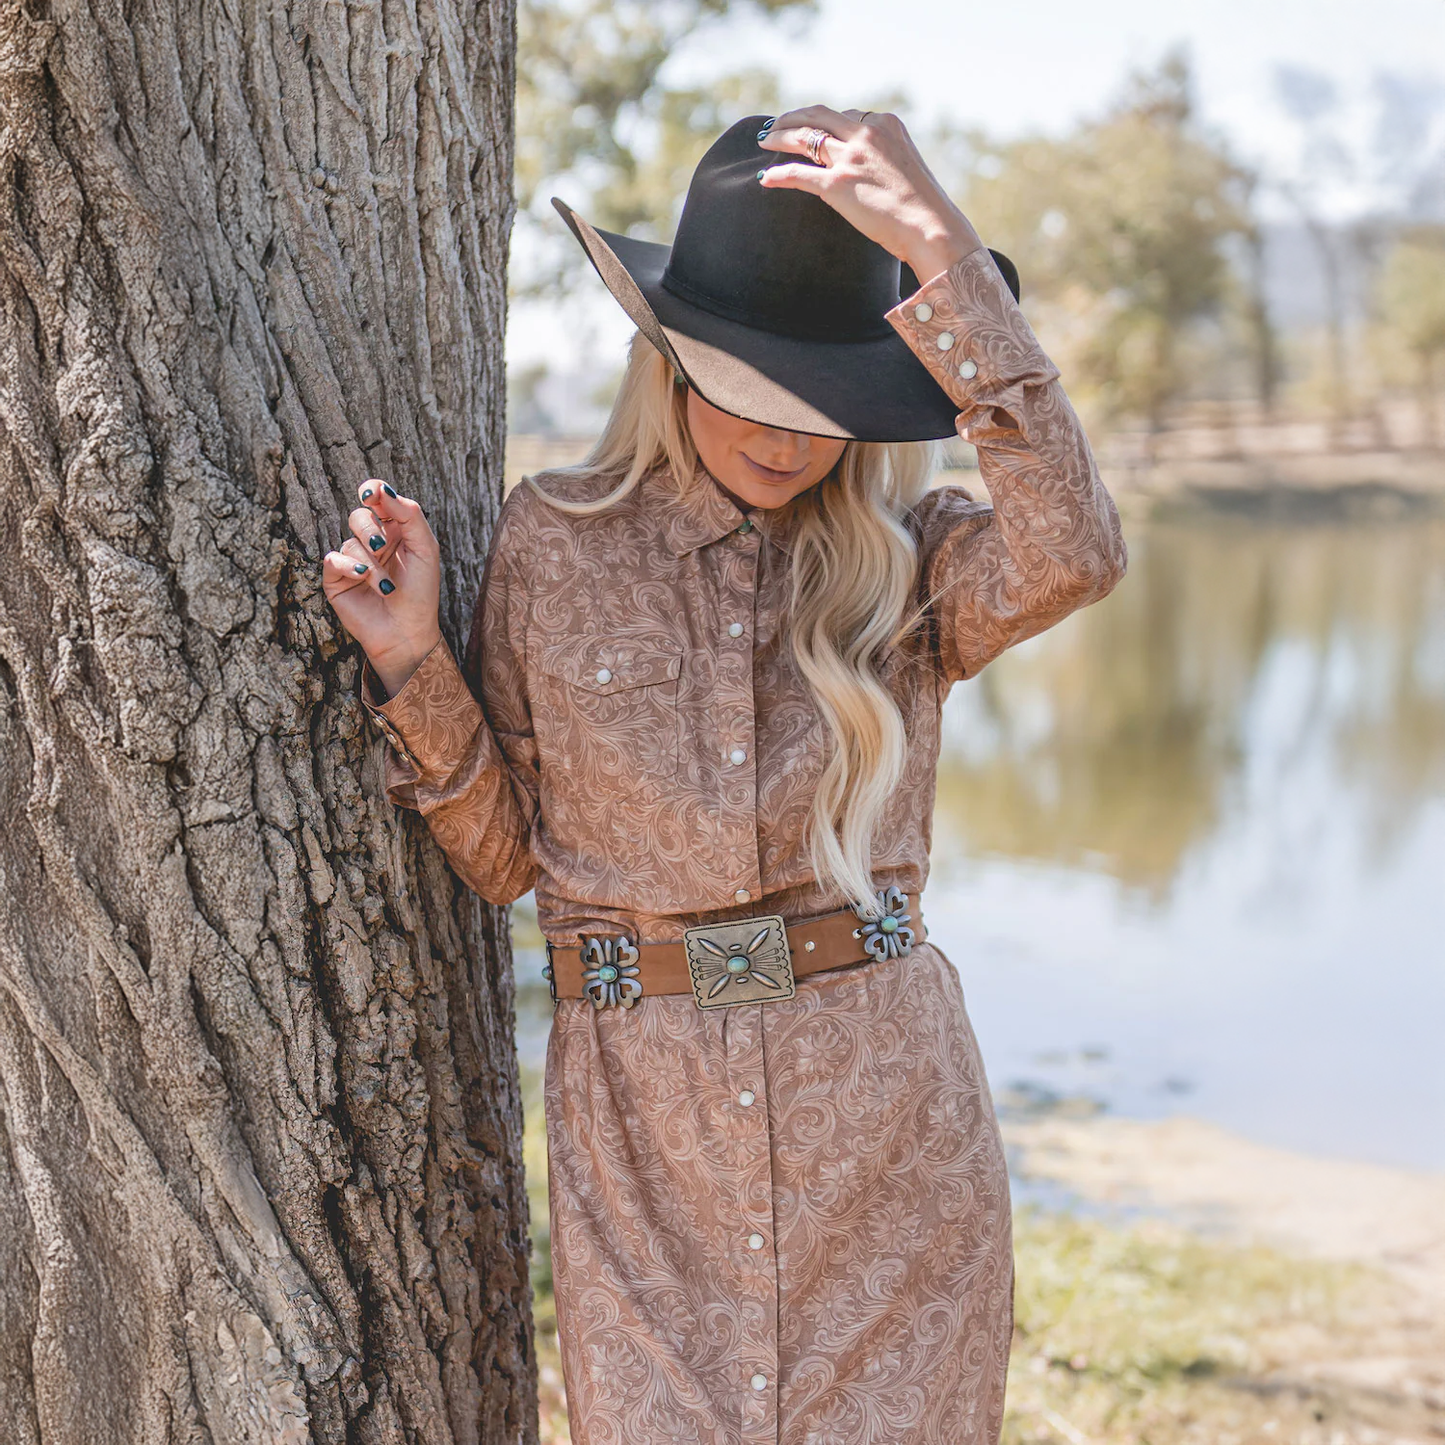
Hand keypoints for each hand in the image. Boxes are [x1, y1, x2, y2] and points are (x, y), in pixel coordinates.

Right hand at [321, 479, 442, 696]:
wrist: (408, 633)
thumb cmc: (421, 593)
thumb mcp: (425, 549)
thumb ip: (409, 515)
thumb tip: (382, 489)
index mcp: (394, 531)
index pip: (377, 500)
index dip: (372, 491)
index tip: (371, 494)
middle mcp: (371, 542)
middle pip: (359, 516)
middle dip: (371, 530)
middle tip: (382, 547)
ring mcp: (352, 560)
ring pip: (350, 541)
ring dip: (371, 564)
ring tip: (387, 587)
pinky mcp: (336, 579)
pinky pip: (332, 558)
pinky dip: (348, 566)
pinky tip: (362, 578)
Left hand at [758, 106, 983, 284]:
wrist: (930, 227)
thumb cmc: (922, 207)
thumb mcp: (905, 166)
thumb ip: (883, 157)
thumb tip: (866, 169)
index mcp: (885, 124)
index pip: (846, 116)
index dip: (825, 122)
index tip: (811, 126)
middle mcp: (866, 134)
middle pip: (819, 116)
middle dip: (793, 117)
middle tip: (776, 124)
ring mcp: (851, 158)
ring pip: (805, 138)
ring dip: (780, 136)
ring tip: (765, 139)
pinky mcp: (838, 185)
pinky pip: (799, 174)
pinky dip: (780, 174)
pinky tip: (766, 178)